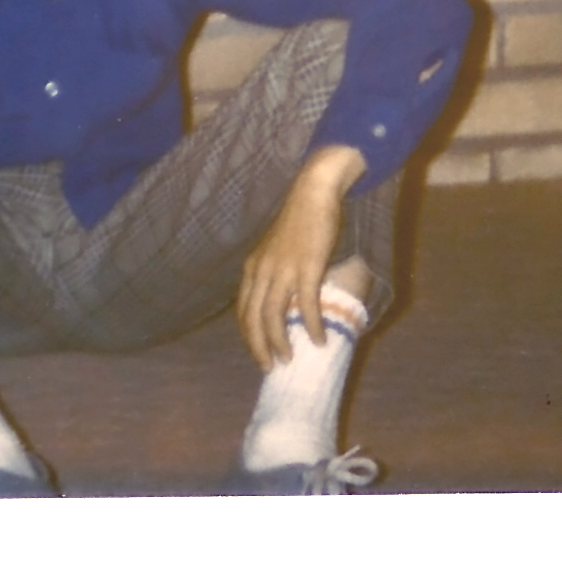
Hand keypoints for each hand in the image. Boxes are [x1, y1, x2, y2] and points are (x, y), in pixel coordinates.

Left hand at [235, 146, 364, 370]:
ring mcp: (282, 269)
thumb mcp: (277, 250)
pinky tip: (318, 340)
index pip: (243, 310)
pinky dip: (310, 326)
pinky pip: (305, 305)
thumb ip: (276, 274)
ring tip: (288, 358)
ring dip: (280, 341)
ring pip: (273, 315)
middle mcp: (261, 270)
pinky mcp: (306, 267)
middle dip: (258, 346)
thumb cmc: (299, 222)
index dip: (249, 336)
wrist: (312, 193)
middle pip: (253, 318)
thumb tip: (287, 302)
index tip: (258, 354)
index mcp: (253, 267)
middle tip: (269, 367)